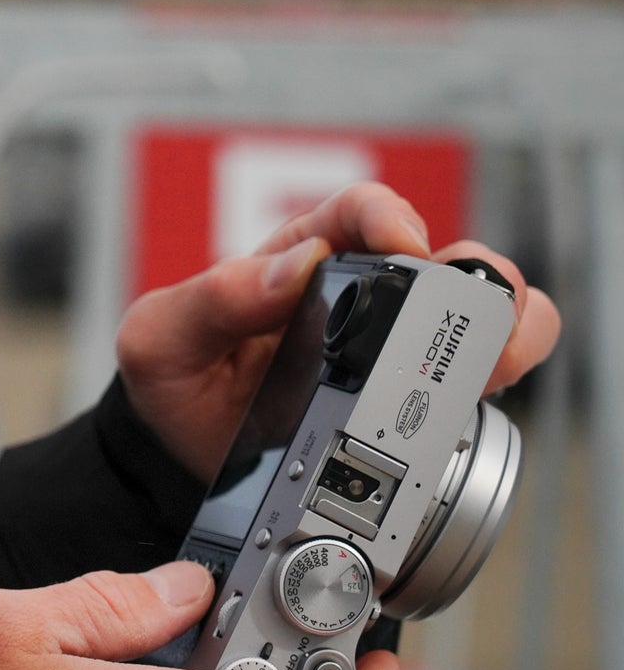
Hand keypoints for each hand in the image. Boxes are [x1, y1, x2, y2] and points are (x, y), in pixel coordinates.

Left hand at [116, 180, 560, 481]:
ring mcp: (397, 350)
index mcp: (303, 256)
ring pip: (486, 317)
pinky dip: (494, 384)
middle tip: (469, 322)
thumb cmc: (174, 379)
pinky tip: (472, 408)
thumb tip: (288, 271)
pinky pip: (477, 383)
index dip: (392, 219)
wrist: (180, 458)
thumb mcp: (162, 336)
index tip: (403, 247)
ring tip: (492, 364)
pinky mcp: (413, 404)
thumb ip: (211, 299)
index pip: (363, 211)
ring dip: (507, 331)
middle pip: (452, 261)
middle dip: (478, 281)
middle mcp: (364, 295)